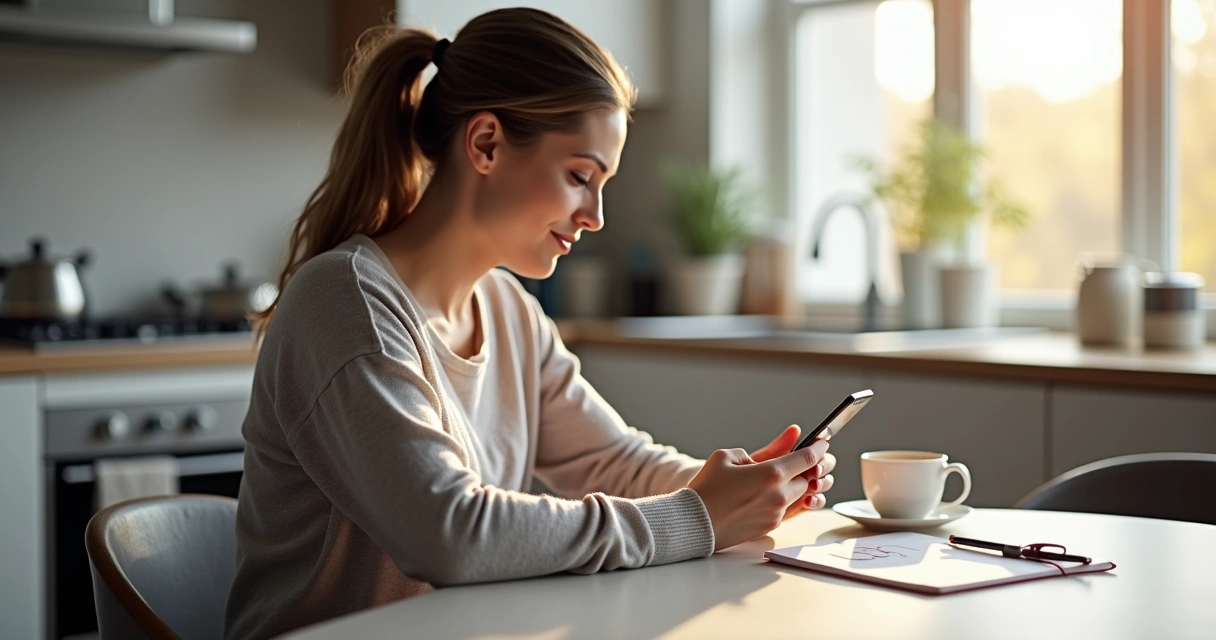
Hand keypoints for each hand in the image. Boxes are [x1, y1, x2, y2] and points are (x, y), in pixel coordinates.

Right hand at [688, 434, 829, 550]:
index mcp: (770, 474)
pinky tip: (772, 494)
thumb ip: (765, 449)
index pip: (807, 459)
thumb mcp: (729, 457)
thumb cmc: (707, 487)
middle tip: (802, 461)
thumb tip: (791, 437)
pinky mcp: (770, 527)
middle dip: (807, 470)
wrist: (693, 522)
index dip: (818, 449)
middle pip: (808, 480)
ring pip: (800, 497)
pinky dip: (786, 500)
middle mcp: (779, 496)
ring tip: (785, 478)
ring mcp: (776, 514)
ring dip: (798, 486)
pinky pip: (788, 511)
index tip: (822, 443)